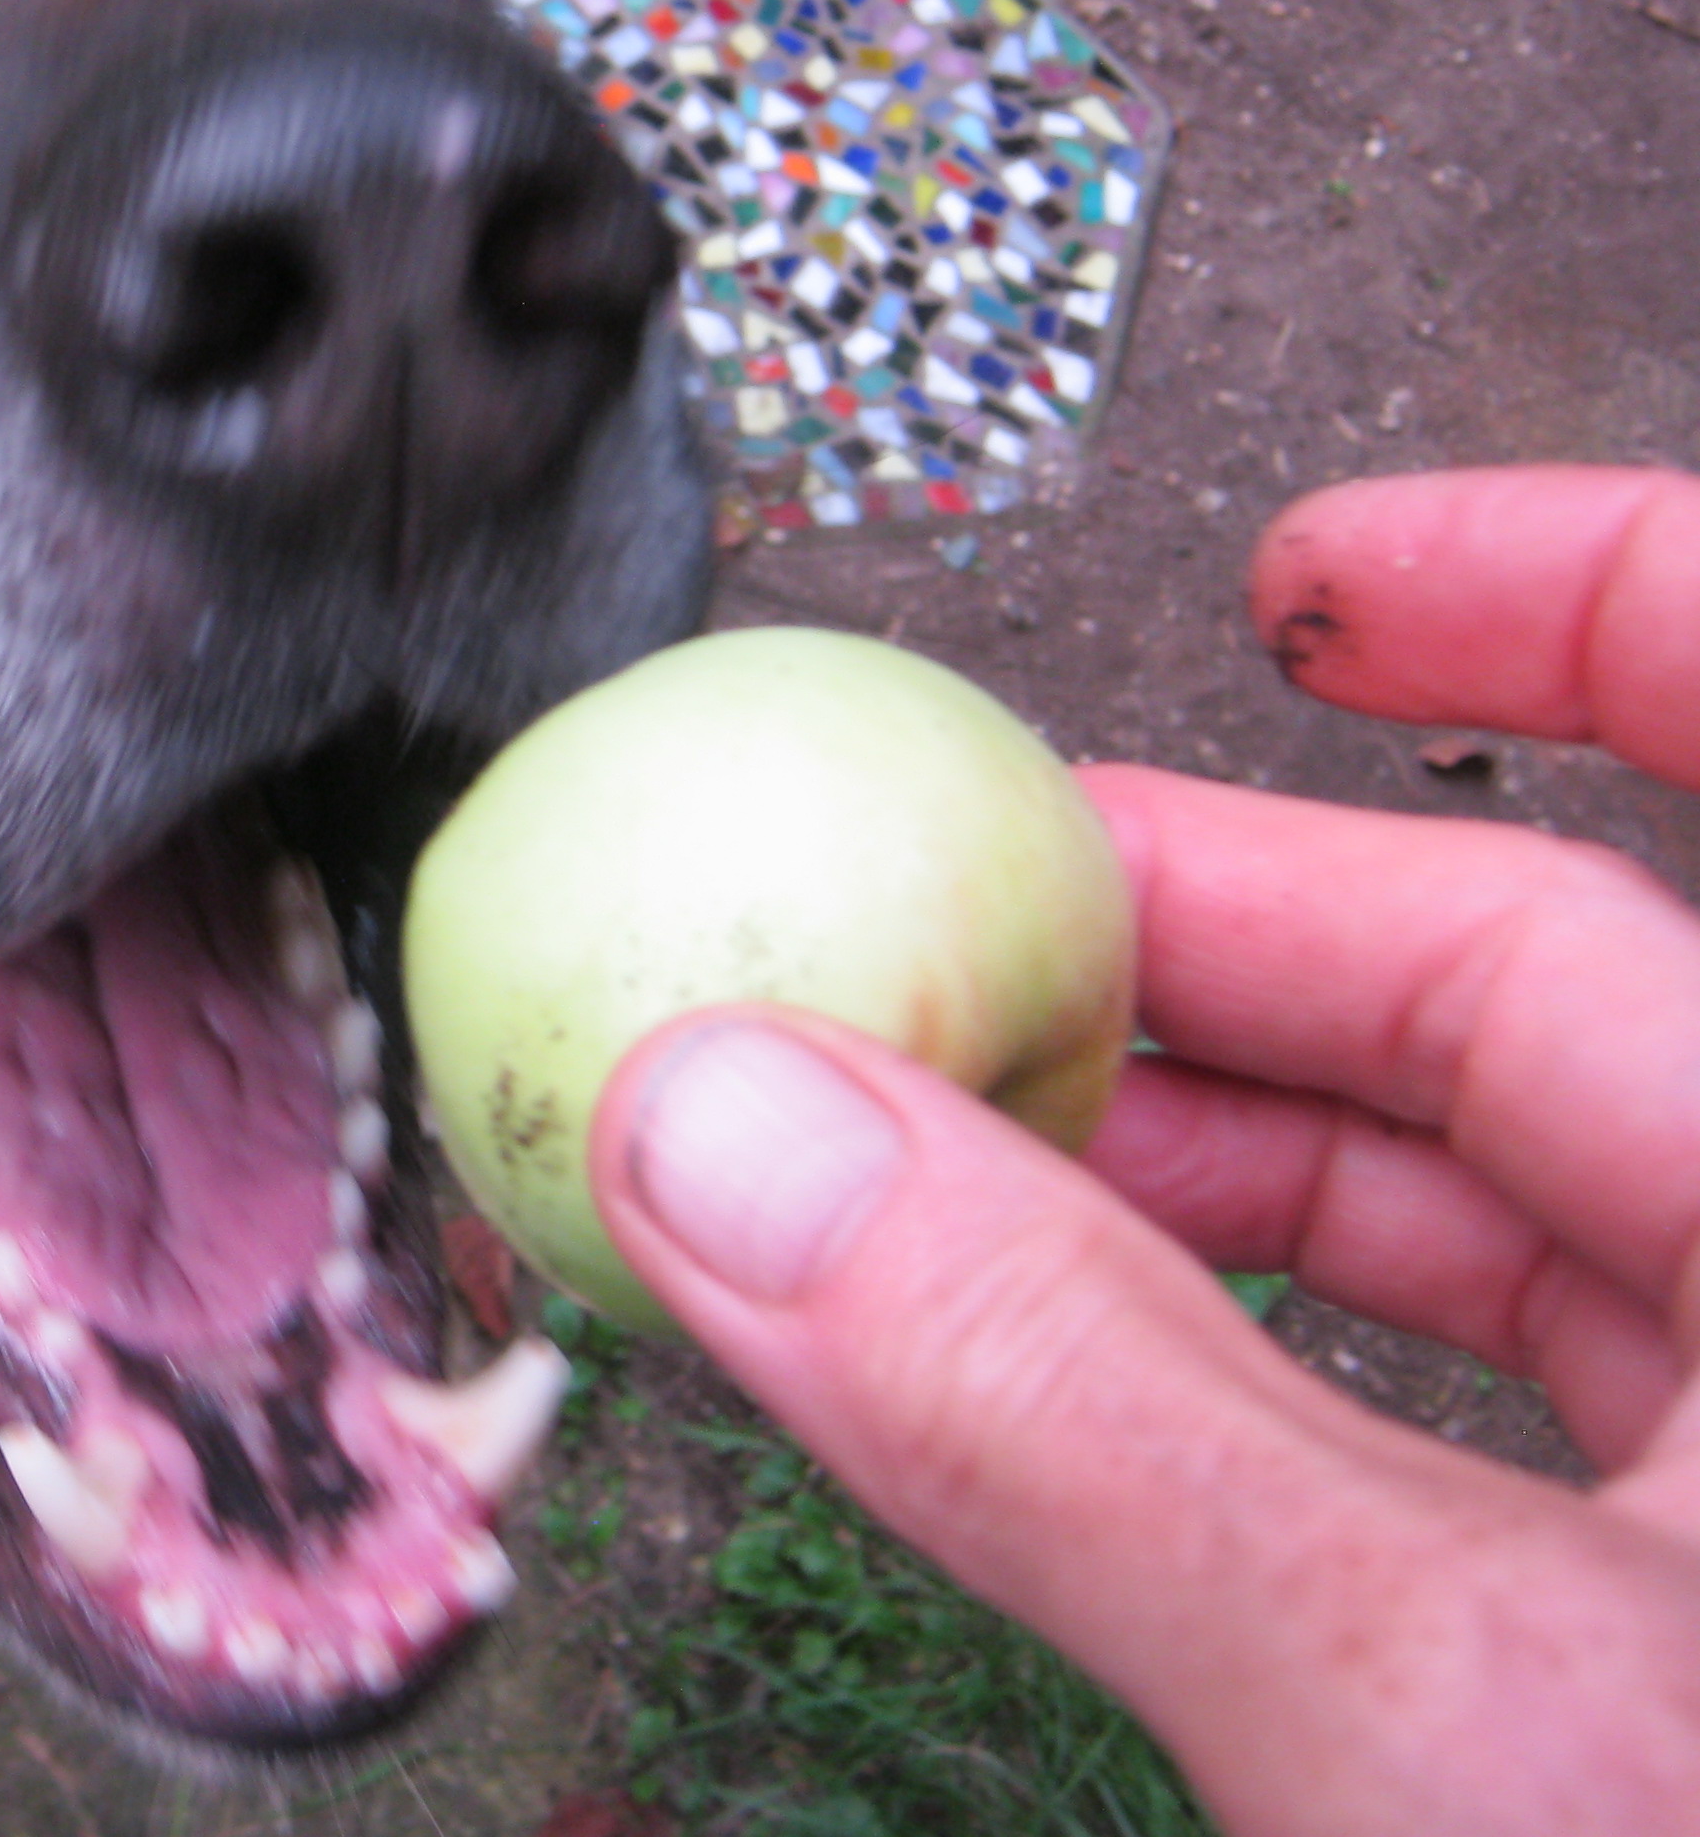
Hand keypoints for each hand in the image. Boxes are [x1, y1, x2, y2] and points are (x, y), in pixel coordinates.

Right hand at [582, 467, 1699, 1836]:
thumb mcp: (1470, 1732)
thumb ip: (1075, 1413)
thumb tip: (729, 1136)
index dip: (1562, 593)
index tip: (1301, 573)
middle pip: (1566, 1005)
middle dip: (1226, 950)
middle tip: (931, 951)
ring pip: (1511, 1239)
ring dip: (1213, 1184)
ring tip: (938, 1169)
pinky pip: (1489, 1442)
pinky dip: (1275, 1387)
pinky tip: (1092, 1392)